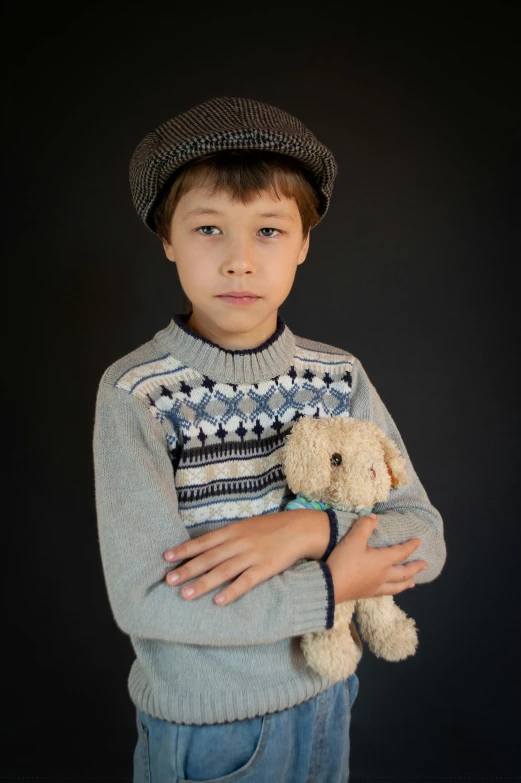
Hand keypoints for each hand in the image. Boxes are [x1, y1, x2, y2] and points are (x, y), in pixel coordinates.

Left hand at [163, 509, 327, 604]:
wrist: (299, 529)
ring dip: (203, 583)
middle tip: (168, 581)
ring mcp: (252, 555)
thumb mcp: (246, 527)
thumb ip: (227, 537)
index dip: (185, 550)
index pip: (204, 542)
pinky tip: (219, 601)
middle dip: (187, 569)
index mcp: (233, 531)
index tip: (167, 558)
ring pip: (223, 571)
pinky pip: (246, 582)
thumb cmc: (270, 528)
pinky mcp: (265, 568)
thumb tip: (205, 548)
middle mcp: (239, 542)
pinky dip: (232, 591)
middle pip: (209, 558)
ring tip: (186, 594)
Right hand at [326, 514, 427, 603]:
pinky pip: (384, 592)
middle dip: (415, 568)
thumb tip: (374, 517)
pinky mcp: (366, 594)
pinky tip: (389, 590)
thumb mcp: (353, 539)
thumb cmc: (344, 561)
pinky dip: (392, 590)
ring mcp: (375, 587)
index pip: (401, 552)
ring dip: (406, 583)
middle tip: (425, 565)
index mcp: (382, 561)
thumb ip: (365, 526)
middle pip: (404, 572)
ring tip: (413, 583)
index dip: (411, 546)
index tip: (419, 541)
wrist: (330, 586)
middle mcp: (383, 575)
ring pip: (396, 586)